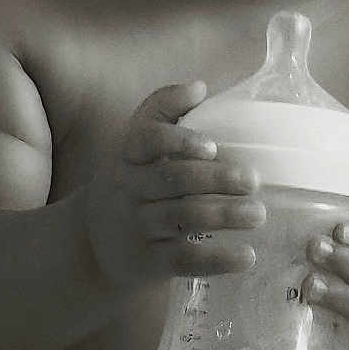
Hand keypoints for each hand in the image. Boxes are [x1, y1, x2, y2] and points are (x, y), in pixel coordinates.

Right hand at [95, 81, 264, 283]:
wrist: (90, 246)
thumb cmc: (130, 186)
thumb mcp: (134, 148)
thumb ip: (163, 111)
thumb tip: (199, 86)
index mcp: (129, 157)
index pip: (146, 139)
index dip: (179, 141)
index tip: (212, 146)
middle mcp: (130, 190)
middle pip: (173, 180)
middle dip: (216, 179)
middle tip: (253, 180)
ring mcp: (137, 227)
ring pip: (182, 218)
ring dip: (224, 215)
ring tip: (259, 214)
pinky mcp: (148, 263)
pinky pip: (184, 259)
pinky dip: (218, 259)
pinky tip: (247, 256)